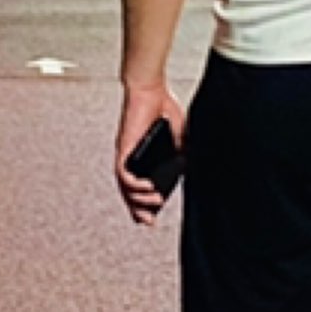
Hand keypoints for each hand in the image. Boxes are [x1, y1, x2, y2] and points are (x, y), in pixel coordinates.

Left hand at [114, 82, 180, 226]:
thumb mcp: (179, 136)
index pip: (139, 188)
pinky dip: (134, 185)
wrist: (151, 89)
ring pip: (125, 187)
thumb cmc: (162, 108)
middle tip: (148, 222)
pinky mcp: (124, 149)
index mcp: (144, 158)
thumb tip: (187, 167)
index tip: (151, 218)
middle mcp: (131, 159)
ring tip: (156, 202)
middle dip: (137, 210)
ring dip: (138, 199)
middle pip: (128, 192)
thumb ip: (181, 151)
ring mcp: (126, 155)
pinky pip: (123, 174)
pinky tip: (147, 188)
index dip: (142, 204)